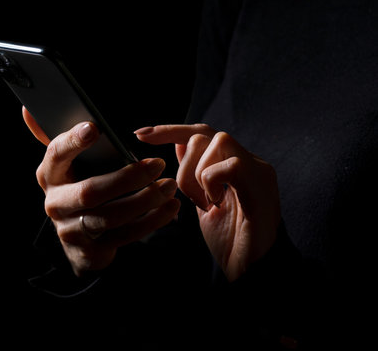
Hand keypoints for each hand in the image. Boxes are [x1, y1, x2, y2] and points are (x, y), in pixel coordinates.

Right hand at [23, 107, 180, 275]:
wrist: (79, 239)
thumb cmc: (79, 186)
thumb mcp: (67, 164)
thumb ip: (56, 136)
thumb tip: (29, 109)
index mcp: (49, 174)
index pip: (56, 154)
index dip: (73, 142)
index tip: (95, 128)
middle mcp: (56, 203)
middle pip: (90, 191)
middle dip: (127, 178)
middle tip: (158, 164)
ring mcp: (71, 229)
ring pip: (110, 217)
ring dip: (144, 201)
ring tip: (168, 186)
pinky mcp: (91, 249)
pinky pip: (124, 236)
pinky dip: (151, 221)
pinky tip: (170, 208)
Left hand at [135, 124, 280, 280]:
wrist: (251, 271)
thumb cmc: (230, 241)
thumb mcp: (203, 203)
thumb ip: (194, 174)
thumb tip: (179, 144)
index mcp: (234, 164)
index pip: (201, 132)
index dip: (170, 130)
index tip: (140, 136)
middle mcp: (249, 161)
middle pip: (204, 134)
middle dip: (183, 167)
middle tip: (191, 199)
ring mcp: (258, 170)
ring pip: (217, 141)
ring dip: (197, 175)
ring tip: (205, 204)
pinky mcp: (261, 184)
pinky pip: (229, 165)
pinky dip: (212, 183)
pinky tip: (215, 204)